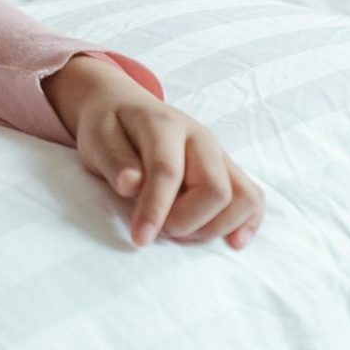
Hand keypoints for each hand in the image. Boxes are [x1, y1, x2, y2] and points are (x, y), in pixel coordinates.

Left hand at [43, 53, 265, 250]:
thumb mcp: (97, 137)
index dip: (155, 209)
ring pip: (243, 197)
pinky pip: (252, 199)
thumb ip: (114, 160)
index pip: (168, 171)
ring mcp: (219, 154)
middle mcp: (200, 138)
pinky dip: (247, 224)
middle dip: (188, 221)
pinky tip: (232, 242)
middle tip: (160, 230)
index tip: (140, 238)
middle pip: (215, 189)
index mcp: (165, 124)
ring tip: (182, 232)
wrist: (124, 107)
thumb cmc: (109, 127)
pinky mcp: (228, 170)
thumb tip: (131, 185)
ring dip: (214, 227)